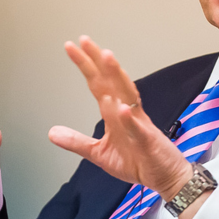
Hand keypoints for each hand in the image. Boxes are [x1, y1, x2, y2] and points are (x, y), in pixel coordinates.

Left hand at [48, 37, 190, 201]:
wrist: (166, 177)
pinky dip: (131, 119)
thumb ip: (77, 142)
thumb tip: (52, 133)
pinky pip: (139, 129)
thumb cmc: (138, 161)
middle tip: (85, 40)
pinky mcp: (148, 142)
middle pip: (112, 81)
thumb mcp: (100, 154)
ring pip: (128, 95)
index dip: (86, 66)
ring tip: (107, 57)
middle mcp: (128, 112)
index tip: (72, 46)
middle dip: (99, 61)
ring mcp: (139, 125)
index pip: (98, 84)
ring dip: (117, 76)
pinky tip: (122, 109)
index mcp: (115, 114)